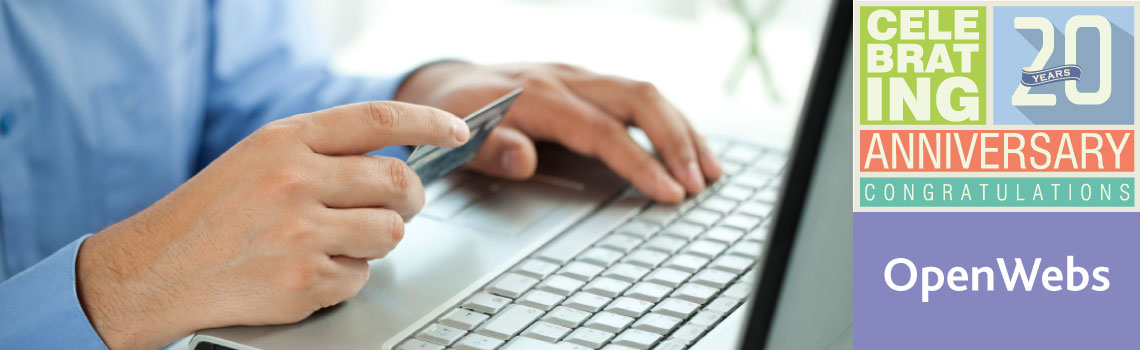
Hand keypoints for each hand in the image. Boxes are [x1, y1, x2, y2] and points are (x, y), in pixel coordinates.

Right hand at [75, 102, 467, 348]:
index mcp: (285, 141)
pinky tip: (309, 269)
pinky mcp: (304, 280)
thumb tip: (396, 161)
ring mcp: (300, 234)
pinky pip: (360, 277)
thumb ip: (323, 152)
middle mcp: (295, 181)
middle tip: (399, 206)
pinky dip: (345, 276)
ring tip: (338, 240)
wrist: (157, 270)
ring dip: (376, 240)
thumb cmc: (214, 212)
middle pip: (397, 183)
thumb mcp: (260, 157)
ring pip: (389, 233)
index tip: (457, 132)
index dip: (427, 123)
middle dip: (410, 198)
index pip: (377, 121)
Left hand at [396, 62, 722, 202]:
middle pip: (637, 99)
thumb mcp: (454, 143)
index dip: (639, 162)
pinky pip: (638, 95)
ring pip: (645, 93)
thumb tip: (524, 158)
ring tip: (711, 170)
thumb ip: (488, 151)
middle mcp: (563, 79)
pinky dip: (670, 121)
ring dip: (683, 131)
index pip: (601, 130)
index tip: (670, 191)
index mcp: (534, 95)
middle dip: (676, 142)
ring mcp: (579, 77)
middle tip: (700, 183)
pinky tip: (690, 147)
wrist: (443, 85)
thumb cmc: (452, 120)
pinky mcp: (588, 82)